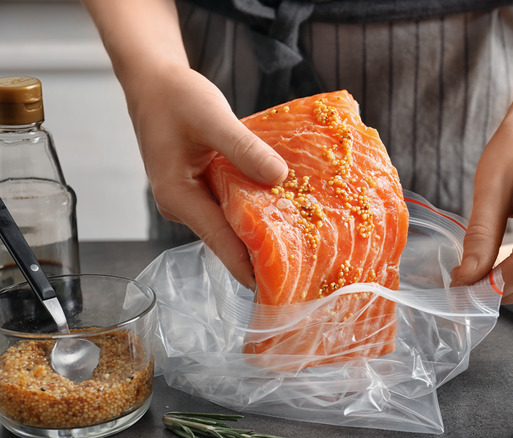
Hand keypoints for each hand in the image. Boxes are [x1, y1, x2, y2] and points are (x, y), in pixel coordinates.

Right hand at [126, 65, 287, 288]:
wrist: (153, 81)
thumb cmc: (175, 98)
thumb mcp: (212, 118)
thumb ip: (244, 149)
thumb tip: (278, 177)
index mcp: (179, 197)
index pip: (221, 241)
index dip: (249, 265)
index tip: (275, 289)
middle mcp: (184, 204)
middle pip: (228, 236)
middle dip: (262, 249)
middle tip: (302, 264)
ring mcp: (193, 196)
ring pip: (232, 219)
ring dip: (261, 226)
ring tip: (300, 239)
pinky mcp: (203, 185)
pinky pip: (232, 201)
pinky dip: (255, 204)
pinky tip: (282, 203)